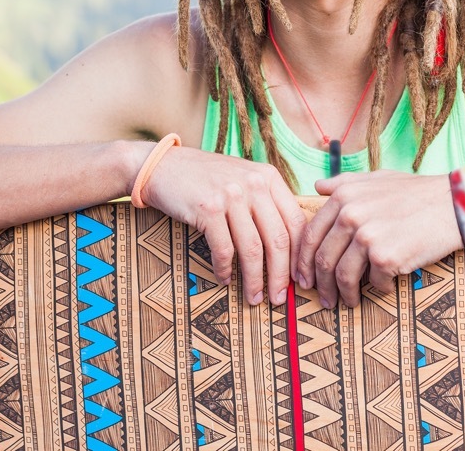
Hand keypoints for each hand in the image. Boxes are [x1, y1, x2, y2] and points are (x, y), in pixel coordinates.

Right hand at [140, 146, 305, 305]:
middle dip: (281, 274)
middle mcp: (254, 183)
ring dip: (254, 280)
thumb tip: (288, 246)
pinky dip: (225, 270)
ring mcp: (230, 195)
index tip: (299, 278)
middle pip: (278, 239)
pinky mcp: (207, 208)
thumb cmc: (207, 178)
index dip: (300, 255)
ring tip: (253, 297)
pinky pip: (223, 249)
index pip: (296, 221)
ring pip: (252, 249)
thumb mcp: (244, 179)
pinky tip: (224, 279)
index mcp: (268, 177)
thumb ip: (266, 202)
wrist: (164, 166)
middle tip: (280, 297)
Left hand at [296, 171, 461, 307]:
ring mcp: (367, 236)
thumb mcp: (376, 178)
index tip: (304, 276)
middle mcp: (350, 214)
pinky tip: (386, 287)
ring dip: (343, 295)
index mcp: (343, 196)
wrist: (454, 204)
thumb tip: (318, 186)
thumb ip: (344, 183)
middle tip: (323, 298)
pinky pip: (373, 283)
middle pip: (322, 259)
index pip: (310, 235)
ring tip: (349, 303)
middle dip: (320, 284)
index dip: (302, 260)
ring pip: (342, 276)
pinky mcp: (386, 257)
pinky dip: (379, 289)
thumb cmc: (416, 192)